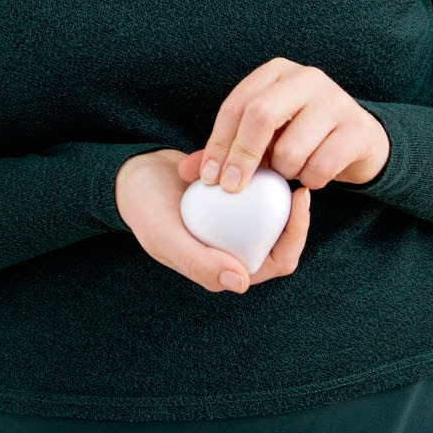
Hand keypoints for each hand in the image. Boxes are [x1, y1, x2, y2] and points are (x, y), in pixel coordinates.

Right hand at [114, 149, 311, 292]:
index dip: (296, 234)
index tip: (300, 198)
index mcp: (227, 266)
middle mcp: (236, 245)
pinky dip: (247, 163)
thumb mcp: (165, 236)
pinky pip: (254, 180)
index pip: (278, 259)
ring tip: (257, 154)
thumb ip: (198, 262)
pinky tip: (236, 149)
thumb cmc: (144, 208)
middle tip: (294, 173)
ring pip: (272, 204)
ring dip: (267, 178)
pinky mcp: (234, 195)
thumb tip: (241, 282)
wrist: (132, 174)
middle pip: (282, 231)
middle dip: (291, 204)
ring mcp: (236, 220)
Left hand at [175, 58, 390, 195]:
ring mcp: (335, 100)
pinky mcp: (357, 128)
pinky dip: (309, 180)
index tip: (207, 179)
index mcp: (276, 72)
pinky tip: (310, 176)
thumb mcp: (262, 138)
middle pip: (261, 115)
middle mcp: (306, 78)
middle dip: (241, 156)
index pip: (236, 105)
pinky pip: (321, 166)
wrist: (358, 140)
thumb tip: (186, 173)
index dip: (217, 143)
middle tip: (232, 188)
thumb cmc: (299, 136)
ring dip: (282, 171)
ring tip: (286, 172)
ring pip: (292, 147)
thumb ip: (226, 150)